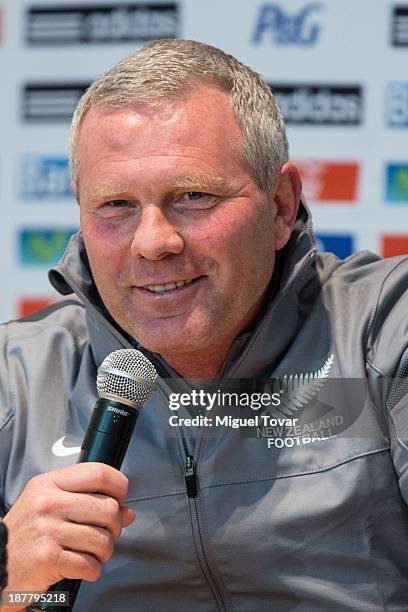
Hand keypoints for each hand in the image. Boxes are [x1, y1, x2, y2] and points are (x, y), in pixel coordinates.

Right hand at [1, 463, 134, 598]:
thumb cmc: (25, 533)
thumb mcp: (49, 504)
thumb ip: (88, 501)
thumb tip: (127, 511)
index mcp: (50, 484)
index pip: (98, 473)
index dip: (119, 486)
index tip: (120, 497)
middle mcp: (49, 504)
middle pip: (108, 508)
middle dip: (115, 526)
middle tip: (106, 532)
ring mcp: (48, 531)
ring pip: (103, 539)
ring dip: (104, 552)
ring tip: (92, 552)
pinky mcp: (48, 559)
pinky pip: (90, 564)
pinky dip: (93, 570)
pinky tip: (83, 566)